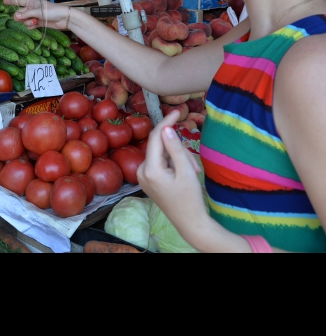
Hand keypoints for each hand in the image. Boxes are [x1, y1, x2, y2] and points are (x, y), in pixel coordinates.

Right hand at [3, 0, 69, 29]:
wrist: (64, 19)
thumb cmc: (52, 11)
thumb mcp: (38, 12)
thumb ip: (26, 14)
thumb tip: (15, 17)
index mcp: (32, 2)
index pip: (19, 1)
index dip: (11, 1)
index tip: (3, 1)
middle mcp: (32, 8)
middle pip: (20, 13)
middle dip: (20, 17)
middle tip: (20, 19)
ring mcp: (35, 16)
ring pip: (24, 21)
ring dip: (27, 22)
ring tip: (35, 22)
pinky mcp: (38, 23)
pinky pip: (29, 25)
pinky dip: (31, 26)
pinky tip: (36, 25)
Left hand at [137, 110, 208, 246]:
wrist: (189, 222)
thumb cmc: (190, 198)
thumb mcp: (186, 171)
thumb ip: (175, 148)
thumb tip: (165, 128)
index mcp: (149, 169)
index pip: (155, 137)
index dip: (166, 122)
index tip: (177, 112)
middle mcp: (141, 171)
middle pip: (160, 147)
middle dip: (178, 151)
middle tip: (194, 166)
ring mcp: (143, 176)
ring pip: (162, 154)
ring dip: (178, 159)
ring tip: (191, 173)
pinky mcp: (147, 179)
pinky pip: (160, 162)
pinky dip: (173, 164)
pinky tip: (183, 175)